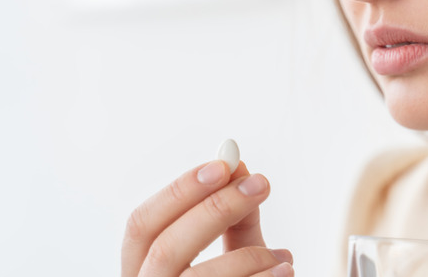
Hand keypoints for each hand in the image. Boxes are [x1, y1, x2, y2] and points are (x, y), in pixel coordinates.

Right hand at [122, 160, 292, 276]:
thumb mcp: (232, 262)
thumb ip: (232, 222)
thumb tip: (238, 165)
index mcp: (142, 275)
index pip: (142, 226)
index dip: (179, 191)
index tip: (225, 163)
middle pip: (165, 248)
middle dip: (215, 209)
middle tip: (261, 183)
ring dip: (248, 257)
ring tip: (285, 259)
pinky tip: (284, 273)